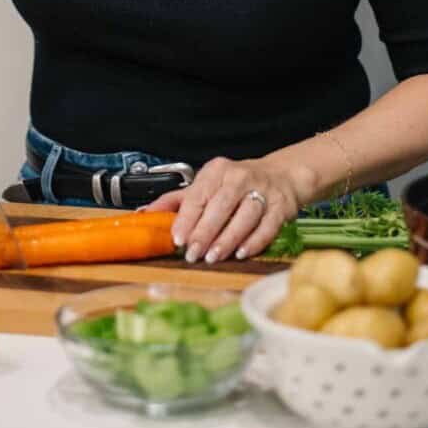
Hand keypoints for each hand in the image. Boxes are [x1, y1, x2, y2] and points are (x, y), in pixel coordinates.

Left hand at [144, 156, 312, 262]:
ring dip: (228, 238)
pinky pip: (267, 226)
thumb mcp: (206, 185)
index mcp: (217, 171)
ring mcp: (262, 190)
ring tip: (214, 256)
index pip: (198, 195)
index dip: (187, 219)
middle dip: (205, 232)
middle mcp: (240, 177)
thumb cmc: (236, 184)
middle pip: (221, 206)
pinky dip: (254, 241)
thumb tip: (146, 214)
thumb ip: (177, 200)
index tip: (178, 239)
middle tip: (193, 254)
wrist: (280, 175)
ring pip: (244, 216)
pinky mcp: (280, 206)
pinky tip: (242, 253)